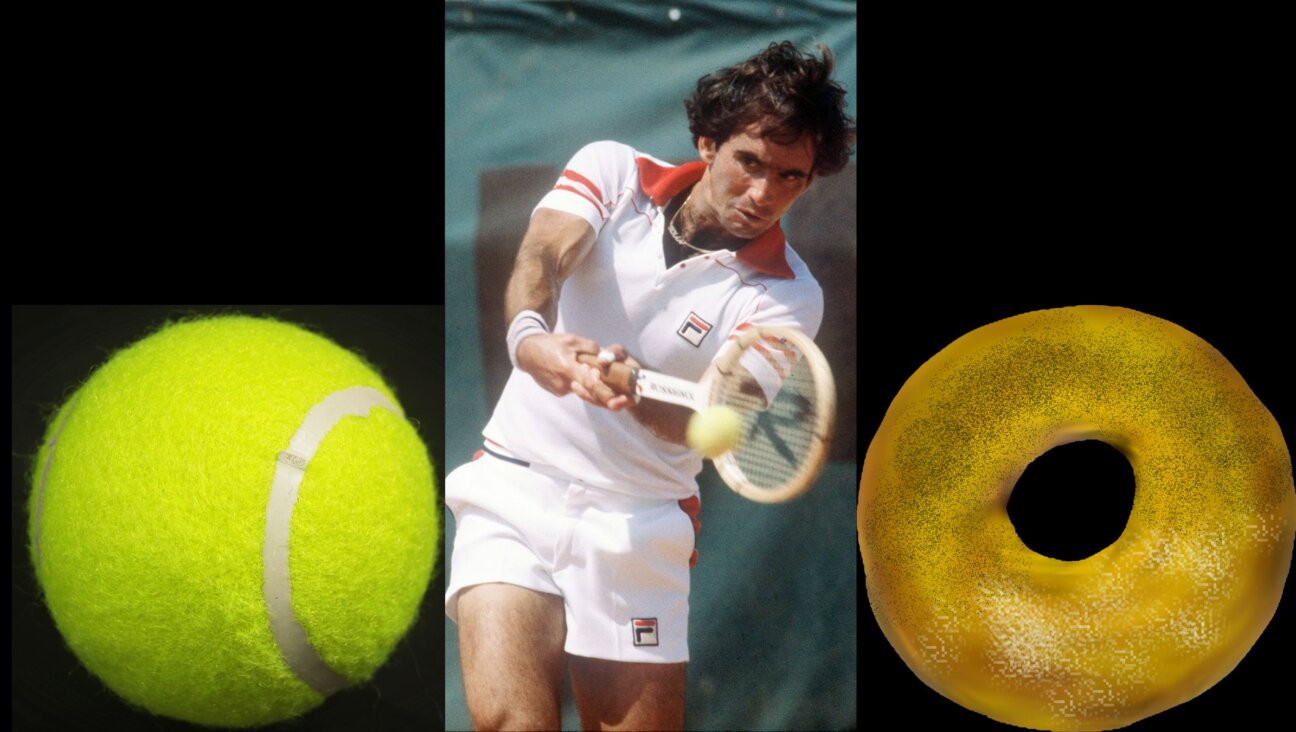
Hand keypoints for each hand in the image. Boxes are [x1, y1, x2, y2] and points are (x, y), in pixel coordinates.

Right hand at [516, 335, 637, 410]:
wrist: (527, 352)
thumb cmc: (551, 344)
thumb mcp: (572, 340)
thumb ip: (591, 348)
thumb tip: (605, 358)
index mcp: (567, 369)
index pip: (591, 386)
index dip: (607, 394)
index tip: (621, 400)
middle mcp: (564, 383)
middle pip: (591, 395)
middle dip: (608, 398)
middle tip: (625, 399)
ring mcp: (560, 390)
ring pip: (584, 392)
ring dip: (594, 388)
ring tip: (598, 379)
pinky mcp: (558, 391)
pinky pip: (576, 389)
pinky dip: (581, 383)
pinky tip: (576, 372)